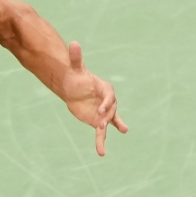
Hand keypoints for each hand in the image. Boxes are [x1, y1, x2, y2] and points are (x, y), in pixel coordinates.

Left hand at [60, 41, 128, 155]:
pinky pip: (101, 133)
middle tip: (100, 122)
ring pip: (110, 122)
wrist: (72, 88)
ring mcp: (103, 113)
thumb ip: (76, 58)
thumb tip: (73, 43)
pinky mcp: (97, 121)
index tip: (101, 110)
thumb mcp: (75, 69)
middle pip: (111, 109)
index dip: (107, 103)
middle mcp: (107, 101)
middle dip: (107, 116)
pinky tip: (101, 153)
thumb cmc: (75, 77)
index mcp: (105, 88)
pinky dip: (100, 142)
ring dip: (111, 127)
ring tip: (122, 131)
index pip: (109, 96)